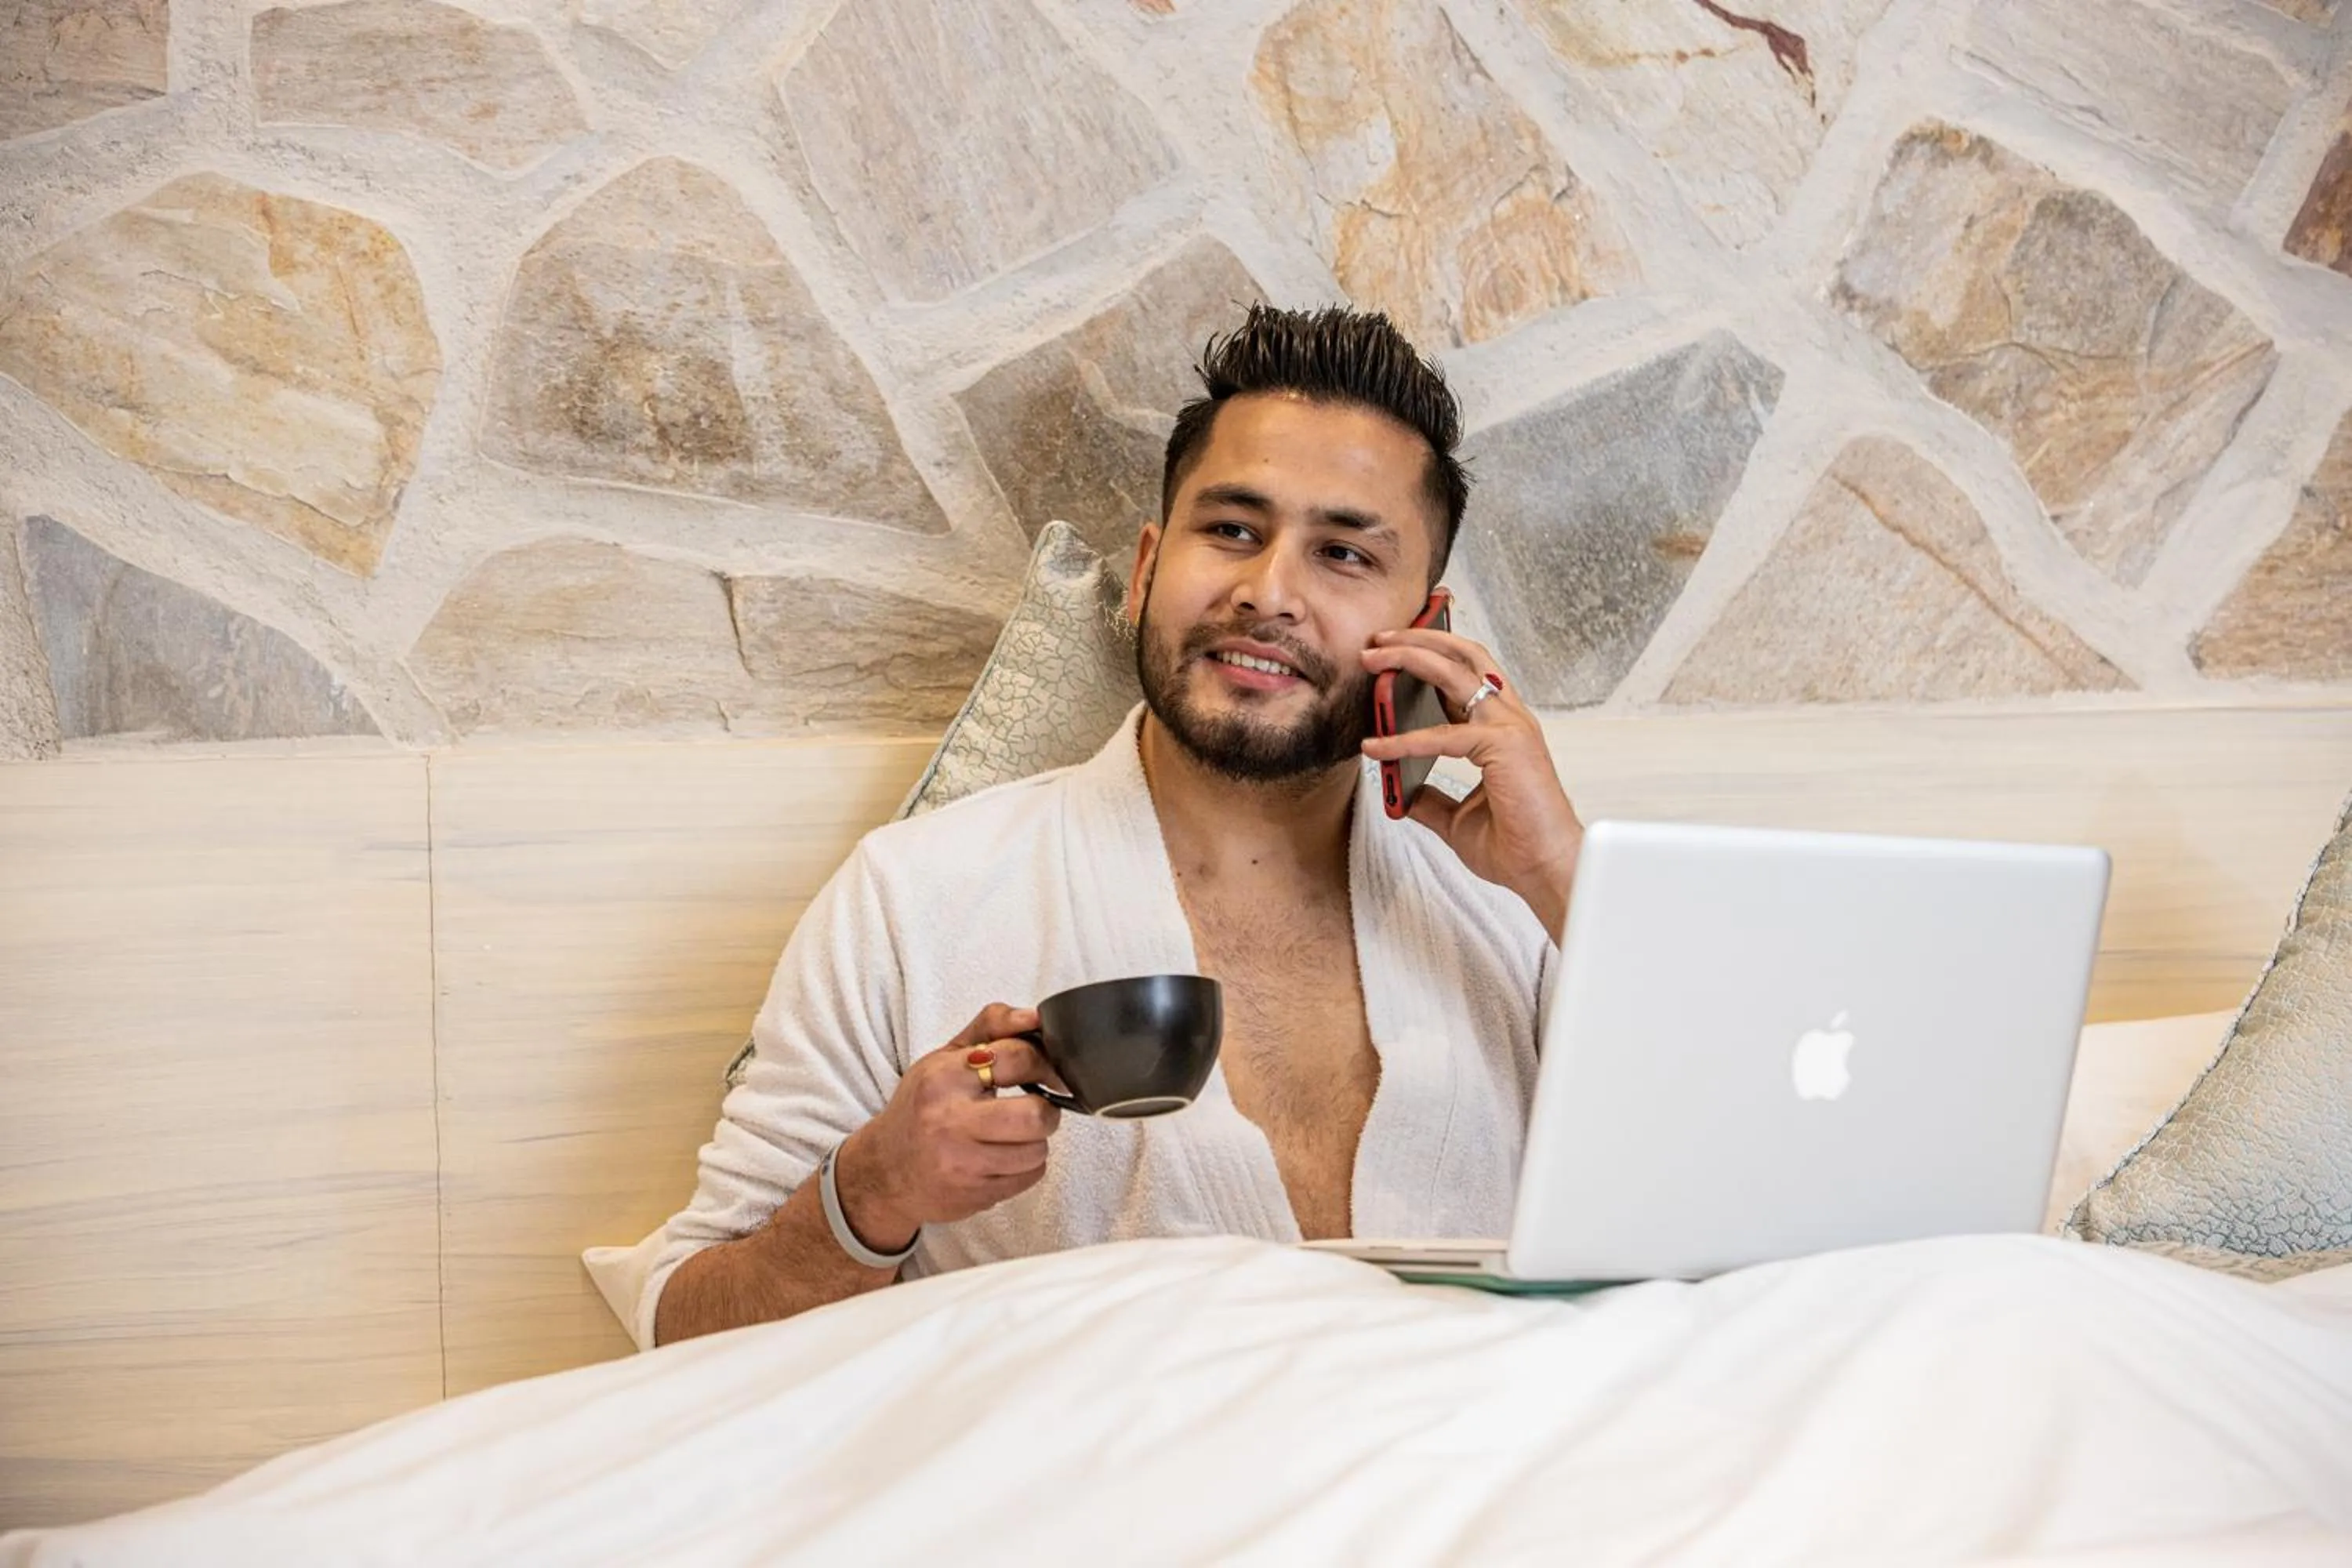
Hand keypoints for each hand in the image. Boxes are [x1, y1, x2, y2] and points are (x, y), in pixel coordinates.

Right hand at [834, 1003, 1064, 1250]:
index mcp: (944, 1077)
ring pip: (1037, 1150)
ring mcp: (962, 1164)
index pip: (1017, 1058)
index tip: (1046, 1070)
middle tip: (1034, 1107)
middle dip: (1046, 1110)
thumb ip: (992, 1026)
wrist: (885, 1170)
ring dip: (1035, 1141)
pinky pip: (1029, 1178)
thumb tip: (1036, 1016)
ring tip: (1012, 1134)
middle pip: (1035, 1115)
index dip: (1044, 1063)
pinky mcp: (974, 1195)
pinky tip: (1002, 1157)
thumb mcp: (945, 1057)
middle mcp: (950, 1121)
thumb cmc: (921, 1107)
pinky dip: (1026, 1166)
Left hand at [1359, 627, 1583, 942]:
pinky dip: (1404, 738)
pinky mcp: (1504, 747)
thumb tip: (1403, 793)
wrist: (1545, 871)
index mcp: (1504, 728)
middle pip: (1464, 656)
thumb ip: (1432, 799)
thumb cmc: (1515, 844)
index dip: (1430, 654)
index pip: (1467, 673)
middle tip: (1377, 640)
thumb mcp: (1458, 818)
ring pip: (1456, 672)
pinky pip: (1443, 735)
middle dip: (1419, 639)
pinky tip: (1375, 746)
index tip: (1392, 649)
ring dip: (1411, 658)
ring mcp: (1511, 728)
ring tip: (1372, 657)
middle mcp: (1510, 718)